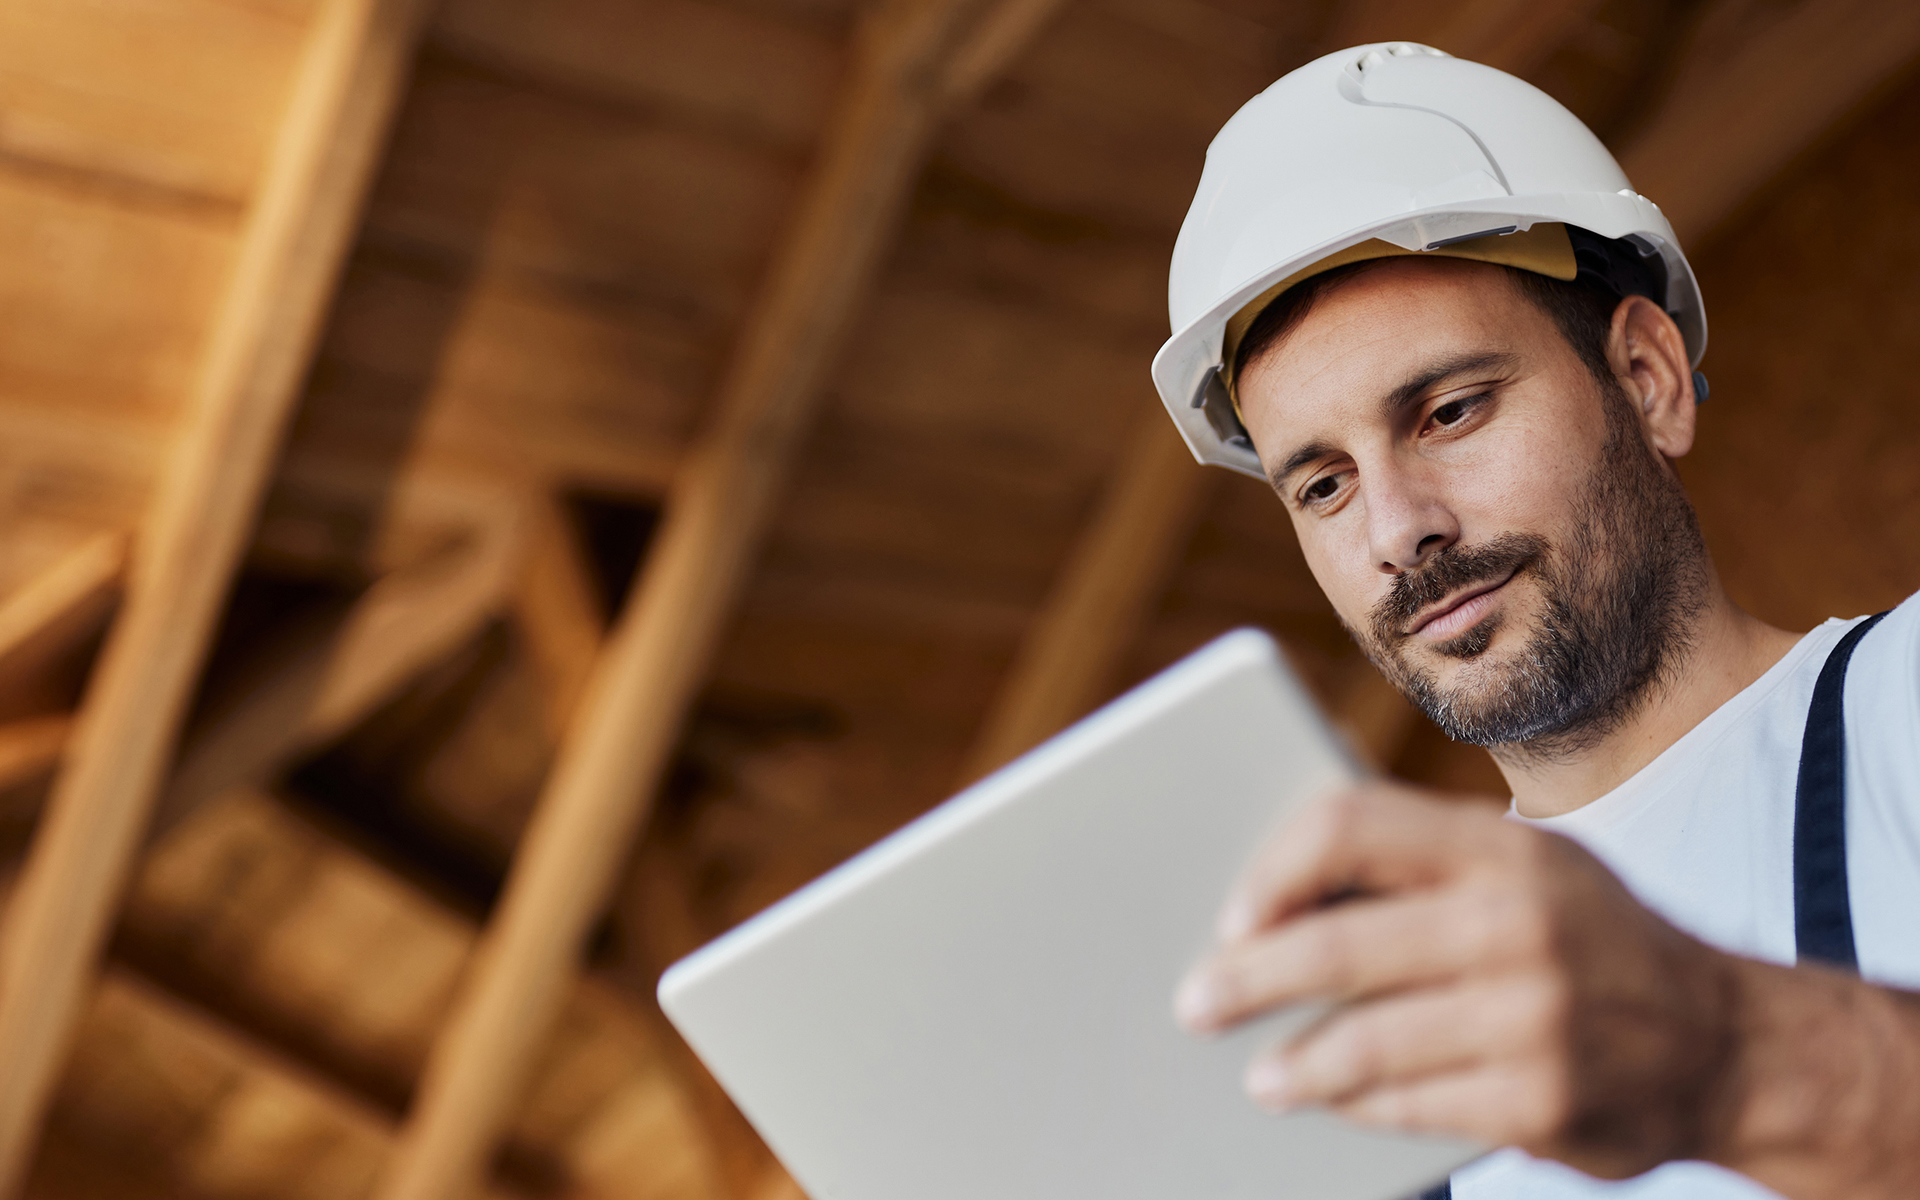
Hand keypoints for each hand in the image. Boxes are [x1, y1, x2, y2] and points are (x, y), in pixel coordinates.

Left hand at [1174, 779, 1742, 1179]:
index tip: (1230, 917)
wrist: (1734, 1041)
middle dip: (1248, 980)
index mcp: (1500, 846)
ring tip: (1259, 1075)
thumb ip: (1419, 866)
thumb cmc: (1587, 939)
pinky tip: (1332, 1104)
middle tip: (1195, 1004)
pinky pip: (1411, 1106)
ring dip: (1294, 1064)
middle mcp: (1519, 920)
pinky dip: (1359, 1106)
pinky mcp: (1544, 1100)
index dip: (1271, 871)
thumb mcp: (1525, 870)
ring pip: (1363, 1042)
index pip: (1348, 825)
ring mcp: (1535, 1015)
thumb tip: (1268, 893)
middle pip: (1336, 944)